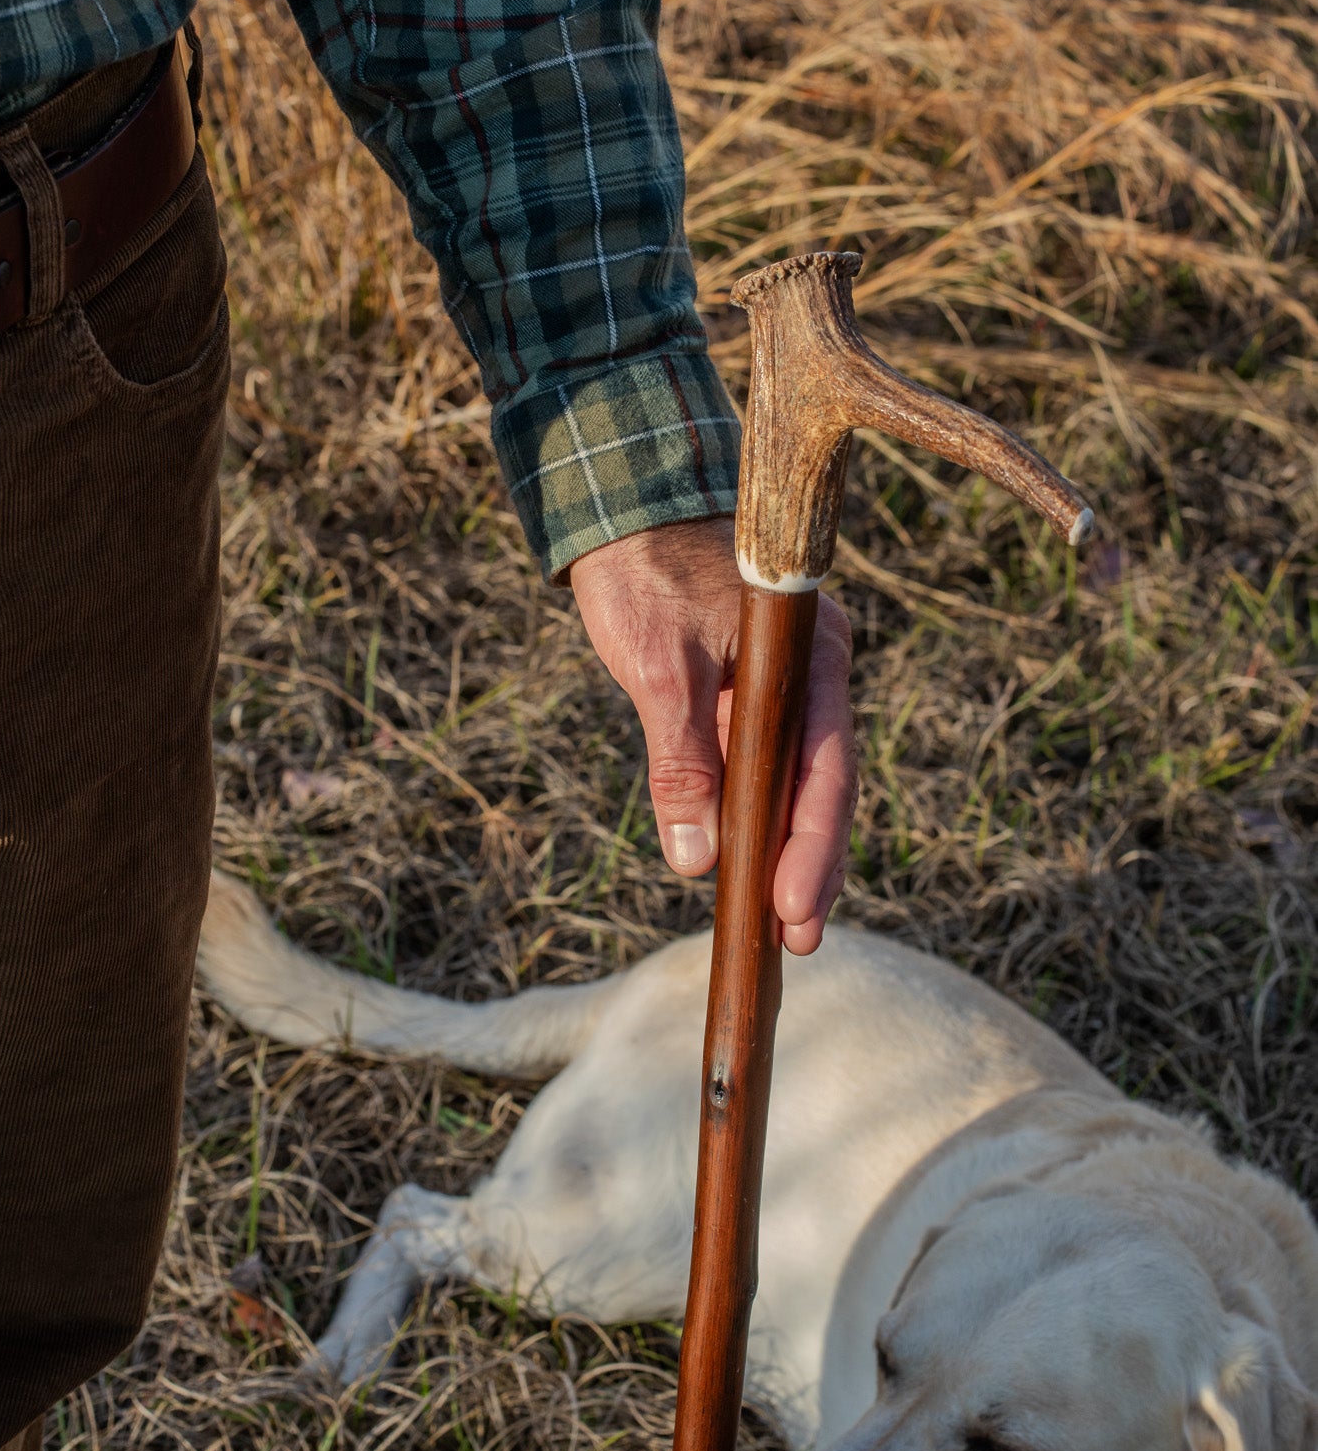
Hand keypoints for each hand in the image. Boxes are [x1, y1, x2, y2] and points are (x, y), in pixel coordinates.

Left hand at [568, 518, 856, 953]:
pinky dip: (758, 815)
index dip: (814, 845)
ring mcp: (785, 685)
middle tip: (796, 941)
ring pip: (795, 781)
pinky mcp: (751, 694)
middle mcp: (812, 674)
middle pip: (823, 786)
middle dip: (811, 866)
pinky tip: (748, 865)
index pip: (826, 768)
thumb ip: (681, 759)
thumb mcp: (657, 667)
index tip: (794, 909)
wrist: (623, 509)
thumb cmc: (644, 574)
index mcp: (810, 657)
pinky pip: (765, 764)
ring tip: (780, 926)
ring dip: (787, 849)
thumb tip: (696, 857)